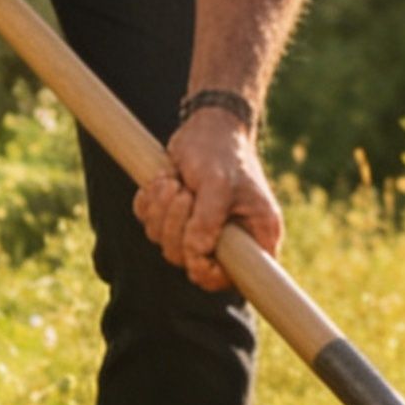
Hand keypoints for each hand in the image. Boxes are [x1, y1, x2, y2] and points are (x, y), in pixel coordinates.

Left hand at [137, 106, 280, 291]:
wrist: (207, 125)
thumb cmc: (222, 152)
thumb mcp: (219, 183)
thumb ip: (208, 220)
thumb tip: (196, 253)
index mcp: (256, 236)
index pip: (233, 279)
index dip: (209, 273)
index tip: (195, 250)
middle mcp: (229, 240)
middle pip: (189, 262)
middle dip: (176, 228)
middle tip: (183, 194)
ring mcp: (199, 231)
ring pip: (164, 245)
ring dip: (161, 212)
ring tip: (173, 182)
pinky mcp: (175, 218)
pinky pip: (148, 225)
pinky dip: (149, 203)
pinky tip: (164, 179)